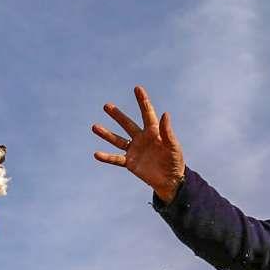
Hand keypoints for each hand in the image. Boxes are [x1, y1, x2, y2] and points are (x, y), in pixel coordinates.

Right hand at [92, 85, 185, 201]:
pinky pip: (116, 159)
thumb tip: (165, 114)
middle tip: (107, 105)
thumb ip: (167, 132)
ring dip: (106, 134)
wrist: (171, 181)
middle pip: (127, 124)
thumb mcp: (173, 146)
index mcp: (153, 132)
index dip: (142, 101)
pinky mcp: (130, 163)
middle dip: (117, 115)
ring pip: (118, 140)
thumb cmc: (175, 161)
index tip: (137, 88)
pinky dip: (106, 157)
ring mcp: (134, 150)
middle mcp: (141, 138)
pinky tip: (96, 154)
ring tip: (94, 127)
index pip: (147, 113)